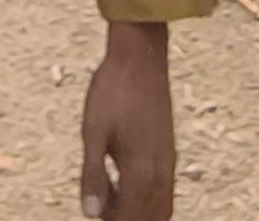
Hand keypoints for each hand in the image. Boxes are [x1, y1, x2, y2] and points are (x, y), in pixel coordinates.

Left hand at [80, 21, 175, 219]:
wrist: (141, 55)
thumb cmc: (113, 90)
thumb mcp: (93, 132)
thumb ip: (92, 175)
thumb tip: (89, 213)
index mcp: (141, 172)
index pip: (129, 220)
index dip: (109, 220)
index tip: (91, 206)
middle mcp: (161, 172)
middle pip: (149, 219)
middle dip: (125, 218)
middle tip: (101, 202)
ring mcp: (168, 161)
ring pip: (161, 208)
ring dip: (138, 211)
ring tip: (111, 192)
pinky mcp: (168, 150)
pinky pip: (164, 190)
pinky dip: (147, 197)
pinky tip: (123, 176)